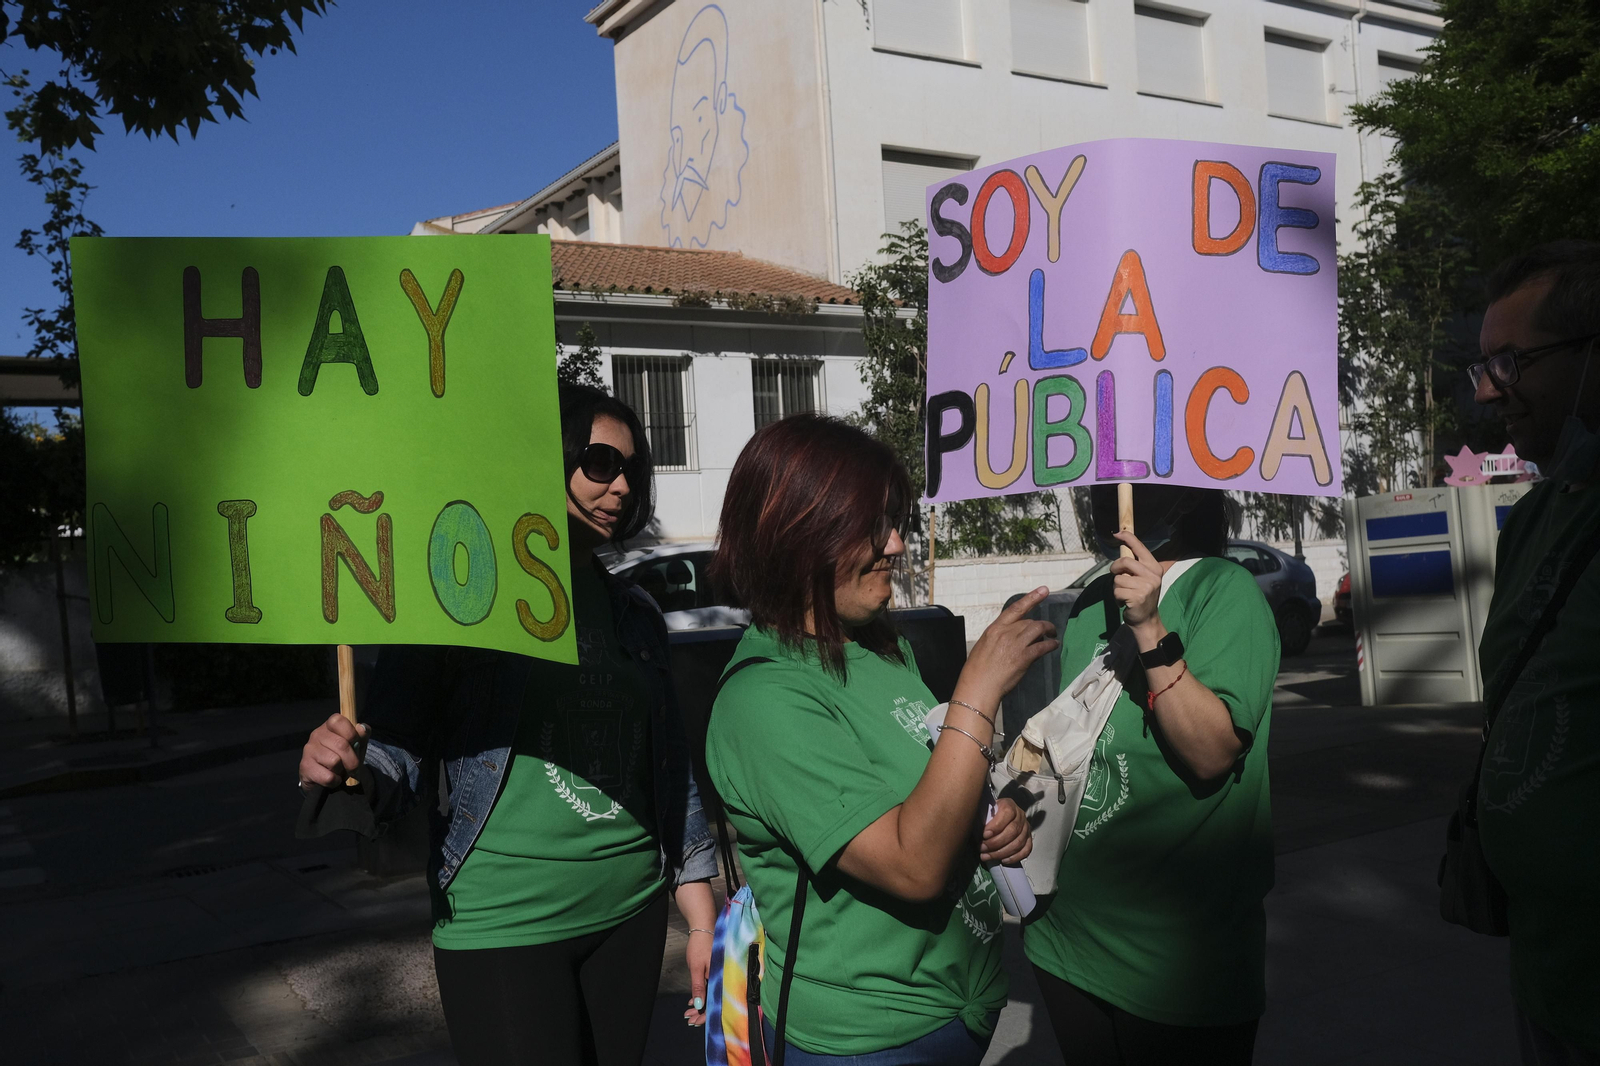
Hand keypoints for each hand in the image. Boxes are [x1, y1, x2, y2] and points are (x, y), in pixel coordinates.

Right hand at [297, 713, 366, 789]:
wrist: (324, 779)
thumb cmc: (343, 758)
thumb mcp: (356, 746)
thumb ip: (361, 736)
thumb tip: (362, 728)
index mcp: (329, 726)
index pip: (338, 721)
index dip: (352, 733)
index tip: (356, 744)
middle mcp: (316, 735)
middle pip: (341, 745)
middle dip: (353, 760)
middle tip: (354, 768)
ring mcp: (309, 750)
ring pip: (334, 761)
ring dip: (342, 771)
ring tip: (339, 771)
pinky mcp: (305, 766)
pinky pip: (328, 776)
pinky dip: (335, 781)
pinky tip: (332, 779)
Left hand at [683, 929, 710, 1026]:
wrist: (704, 927)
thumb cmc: (700, 945)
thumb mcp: (696, 968)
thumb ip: (698, 987)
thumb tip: (699, 1006)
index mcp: (719, 978)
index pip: (714, 1002)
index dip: (705, 1014)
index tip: (694, 1021)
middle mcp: (722, 978)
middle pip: (714, 1000)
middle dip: (701, 1012)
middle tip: (688, 1018)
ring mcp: (719, 974)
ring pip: (712, 995)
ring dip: (701, 1005)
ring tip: (689, 1011)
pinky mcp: (715, 971)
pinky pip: (711, 988)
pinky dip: (702, 995)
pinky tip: (694, 1001)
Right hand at [954, 587, 1059, 710]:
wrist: (978, 686)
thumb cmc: (977, 671)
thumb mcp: (985, 647)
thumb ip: (999, 639)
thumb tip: (1014, 639)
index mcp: (994, 629)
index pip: (1015, 609)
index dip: (1031, 598)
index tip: (1044, 590)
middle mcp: (1006, 633)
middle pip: (1029, 621)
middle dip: (1041, 625)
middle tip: (1048, 630)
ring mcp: (1015, 644)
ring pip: (1038, 629)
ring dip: (1049, 631)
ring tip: (1053, 635)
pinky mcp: (1024, 657)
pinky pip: (1042, 646)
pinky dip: (1050, 645)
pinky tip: (1053, 645)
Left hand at [980, 798, 1031, 863]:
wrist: (1000, 815)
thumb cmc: (989, 814)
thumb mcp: (985, 811)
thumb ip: (983, 818)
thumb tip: (978, 832)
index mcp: (1009, 805)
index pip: (1007, 813)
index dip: (996, 826)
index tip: (984, 835)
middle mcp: (1021, 815)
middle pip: (1013, 831)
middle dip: (996, 843)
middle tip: (982, 849)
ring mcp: (1026, 828)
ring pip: (1018, 843)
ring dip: (1001, 853)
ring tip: (987, 856)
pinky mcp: (1029, 839)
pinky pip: (1026, 850)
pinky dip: (1015, 857)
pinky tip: (1003, 860)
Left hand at [1110, 532, 1164, 635]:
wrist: (1146, 619)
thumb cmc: (1141, 596)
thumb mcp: (1143, 578)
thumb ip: (1135, 565)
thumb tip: (1123, 548)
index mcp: (1155, 567)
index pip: (1140, 548)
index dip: (1128, 538)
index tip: (1117, 533)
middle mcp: (1153, 575)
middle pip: (1125, 562)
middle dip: (1115, 568)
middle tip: (1116, 575)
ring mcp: (1146, 587)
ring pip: (1118, 579)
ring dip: (1117, 587)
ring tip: (1126, 594)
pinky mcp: (1137, 597)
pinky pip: (1117, 591)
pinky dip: (1117, 598)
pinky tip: (1125, 602)